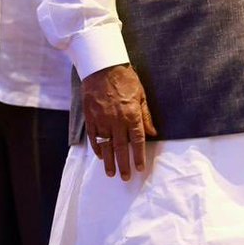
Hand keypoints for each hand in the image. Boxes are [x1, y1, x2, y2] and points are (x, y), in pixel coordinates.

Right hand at [81, 64, 156, 180]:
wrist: (102, 67)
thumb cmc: (125, 79)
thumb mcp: (141, 94)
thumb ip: (146, 115)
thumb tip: (153, 133)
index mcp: (132, 114)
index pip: (137, 141)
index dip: (139, 156)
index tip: (140, 168)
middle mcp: (117, 120)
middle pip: (121, 148)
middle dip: (123, 164)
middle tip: (125, 177)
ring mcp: (102, 119)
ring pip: (106, 146)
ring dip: (108, 161)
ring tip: (111, 173)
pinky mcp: (91, 117)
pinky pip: (93, 137)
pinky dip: (97, 147)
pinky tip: (100, 155)